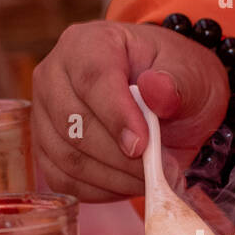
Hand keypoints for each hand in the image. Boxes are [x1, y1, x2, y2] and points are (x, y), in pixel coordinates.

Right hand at [31, 20, 228, 200]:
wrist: (165, 102)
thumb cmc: (175, 81)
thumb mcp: (191, 74)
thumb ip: (177, 83)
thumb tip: (156, 91)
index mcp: (87, 43)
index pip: (92, 79)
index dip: (116, 116)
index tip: (143, 145)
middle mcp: (54, 75)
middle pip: (74, 124)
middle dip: (120, 157)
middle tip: (160, 171)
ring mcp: (44, 114)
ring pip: (68, 158)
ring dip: (114, 178)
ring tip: (151, 178)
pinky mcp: (45, 150)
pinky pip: (64, 180)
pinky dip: (101, 190)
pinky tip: (129, 183)